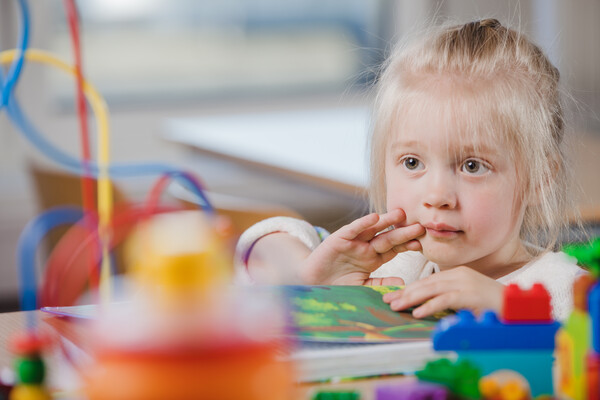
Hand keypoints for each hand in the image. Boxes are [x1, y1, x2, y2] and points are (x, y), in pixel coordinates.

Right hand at [299, 209, 424, 284]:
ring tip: (401, 214)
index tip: (421, 244)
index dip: (407, 246)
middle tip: (420, 226)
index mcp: (373, 258)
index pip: (394, 249)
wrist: (313, 283)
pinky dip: (363, 223)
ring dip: (386, 221)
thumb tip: (403, 283)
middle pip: (388, 238)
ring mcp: (354, 242)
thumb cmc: (338, 285)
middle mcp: (366, 247)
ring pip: (373, 229)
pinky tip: (375, 217)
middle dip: (403, 232)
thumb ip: (380, 283)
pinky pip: (353, 229)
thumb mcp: (363, 286)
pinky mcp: (339, 238)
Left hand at [382, 266, 503, 317]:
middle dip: (405, 292)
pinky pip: (445, 300)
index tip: (394, 296)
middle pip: (426, 283)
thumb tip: (426, 307)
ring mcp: (465, 283)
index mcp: (457, 274)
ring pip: (431, 289)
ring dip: (411, 299)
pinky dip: (430, 306)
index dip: (409, 288)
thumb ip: (449, 299)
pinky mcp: (470, 294)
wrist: (518, 309)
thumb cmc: (492, 307)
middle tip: (388, 301)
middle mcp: (459, 275)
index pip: (428, 281)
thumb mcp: (467, 299)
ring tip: (396, 306)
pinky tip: (417, 313)